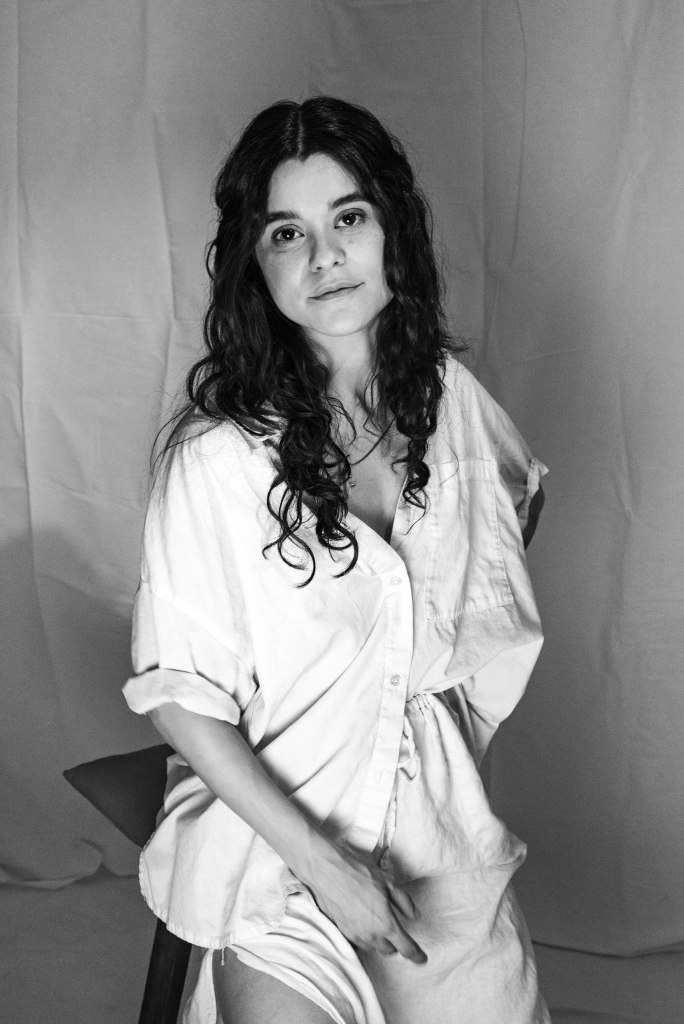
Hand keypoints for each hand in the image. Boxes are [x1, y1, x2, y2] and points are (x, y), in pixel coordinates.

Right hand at [298, 841, 426, 963]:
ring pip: (374, 947)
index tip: (422, 959)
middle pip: (389, 950)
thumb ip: (404, 902)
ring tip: (378, 922)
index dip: (416, 955)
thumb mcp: (388, 882)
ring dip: (380, 940)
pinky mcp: (343, 932)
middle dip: (395, 943)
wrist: (328, 871)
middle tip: (395, 927)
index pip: (406, 947)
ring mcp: (355, 935)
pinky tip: (364, 921)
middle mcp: (371, 935)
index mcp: (386, 923)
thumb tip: (414, 916)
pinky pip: (360, 942)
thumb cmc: (359, 873)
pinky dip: (366, 936)